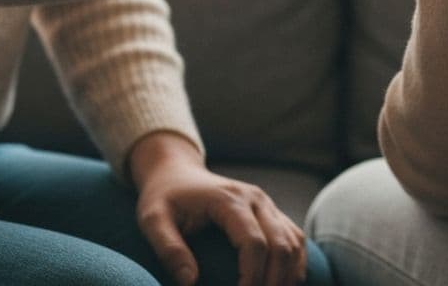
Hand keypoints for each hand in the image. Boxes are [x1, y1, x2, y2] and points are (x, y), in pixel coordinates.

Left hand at [130, 132, 305, 285]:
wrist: (177, 172)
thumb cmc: (164, 198)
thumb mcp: (152, 220)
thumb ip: (168, 249)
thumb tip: (190, 283)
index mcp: (229, 199)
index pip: (254, 243)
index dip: (251, 277)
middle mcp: (256, 199)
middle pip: (281, 245)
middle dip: (273, 282)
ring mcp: (267, 204)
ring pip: (294, 243)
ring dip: (288, 276)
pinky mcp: (271, 212)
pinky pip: (295, 239)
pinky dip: (294, 265)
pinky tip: (282, 284)